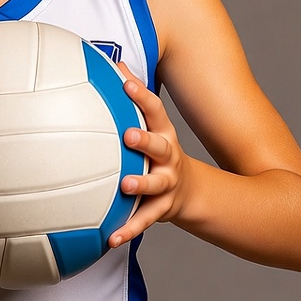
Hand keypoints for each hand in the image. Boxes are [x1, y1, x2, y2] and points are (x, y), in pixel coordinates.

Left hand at [109, 63, 188, 247]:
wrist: (191, 192)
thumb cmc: (159, 149)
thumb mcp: (152, 123)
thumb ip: (134, 94)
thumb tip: (113, 61)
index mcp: (163, 134)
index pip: (154, 110)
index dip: (140, 95)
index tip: (125, 82)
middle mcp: (168, 158)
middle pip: (159, 147)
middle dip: (145, 141)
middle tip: (128, 136)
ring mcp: (166, 185)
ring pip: (154, 186)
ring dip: (139, 185)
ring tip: (124, 185)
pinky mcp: (161, 210)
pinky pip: (142, 221)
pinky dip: (127, 230)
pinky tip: (110, 239)